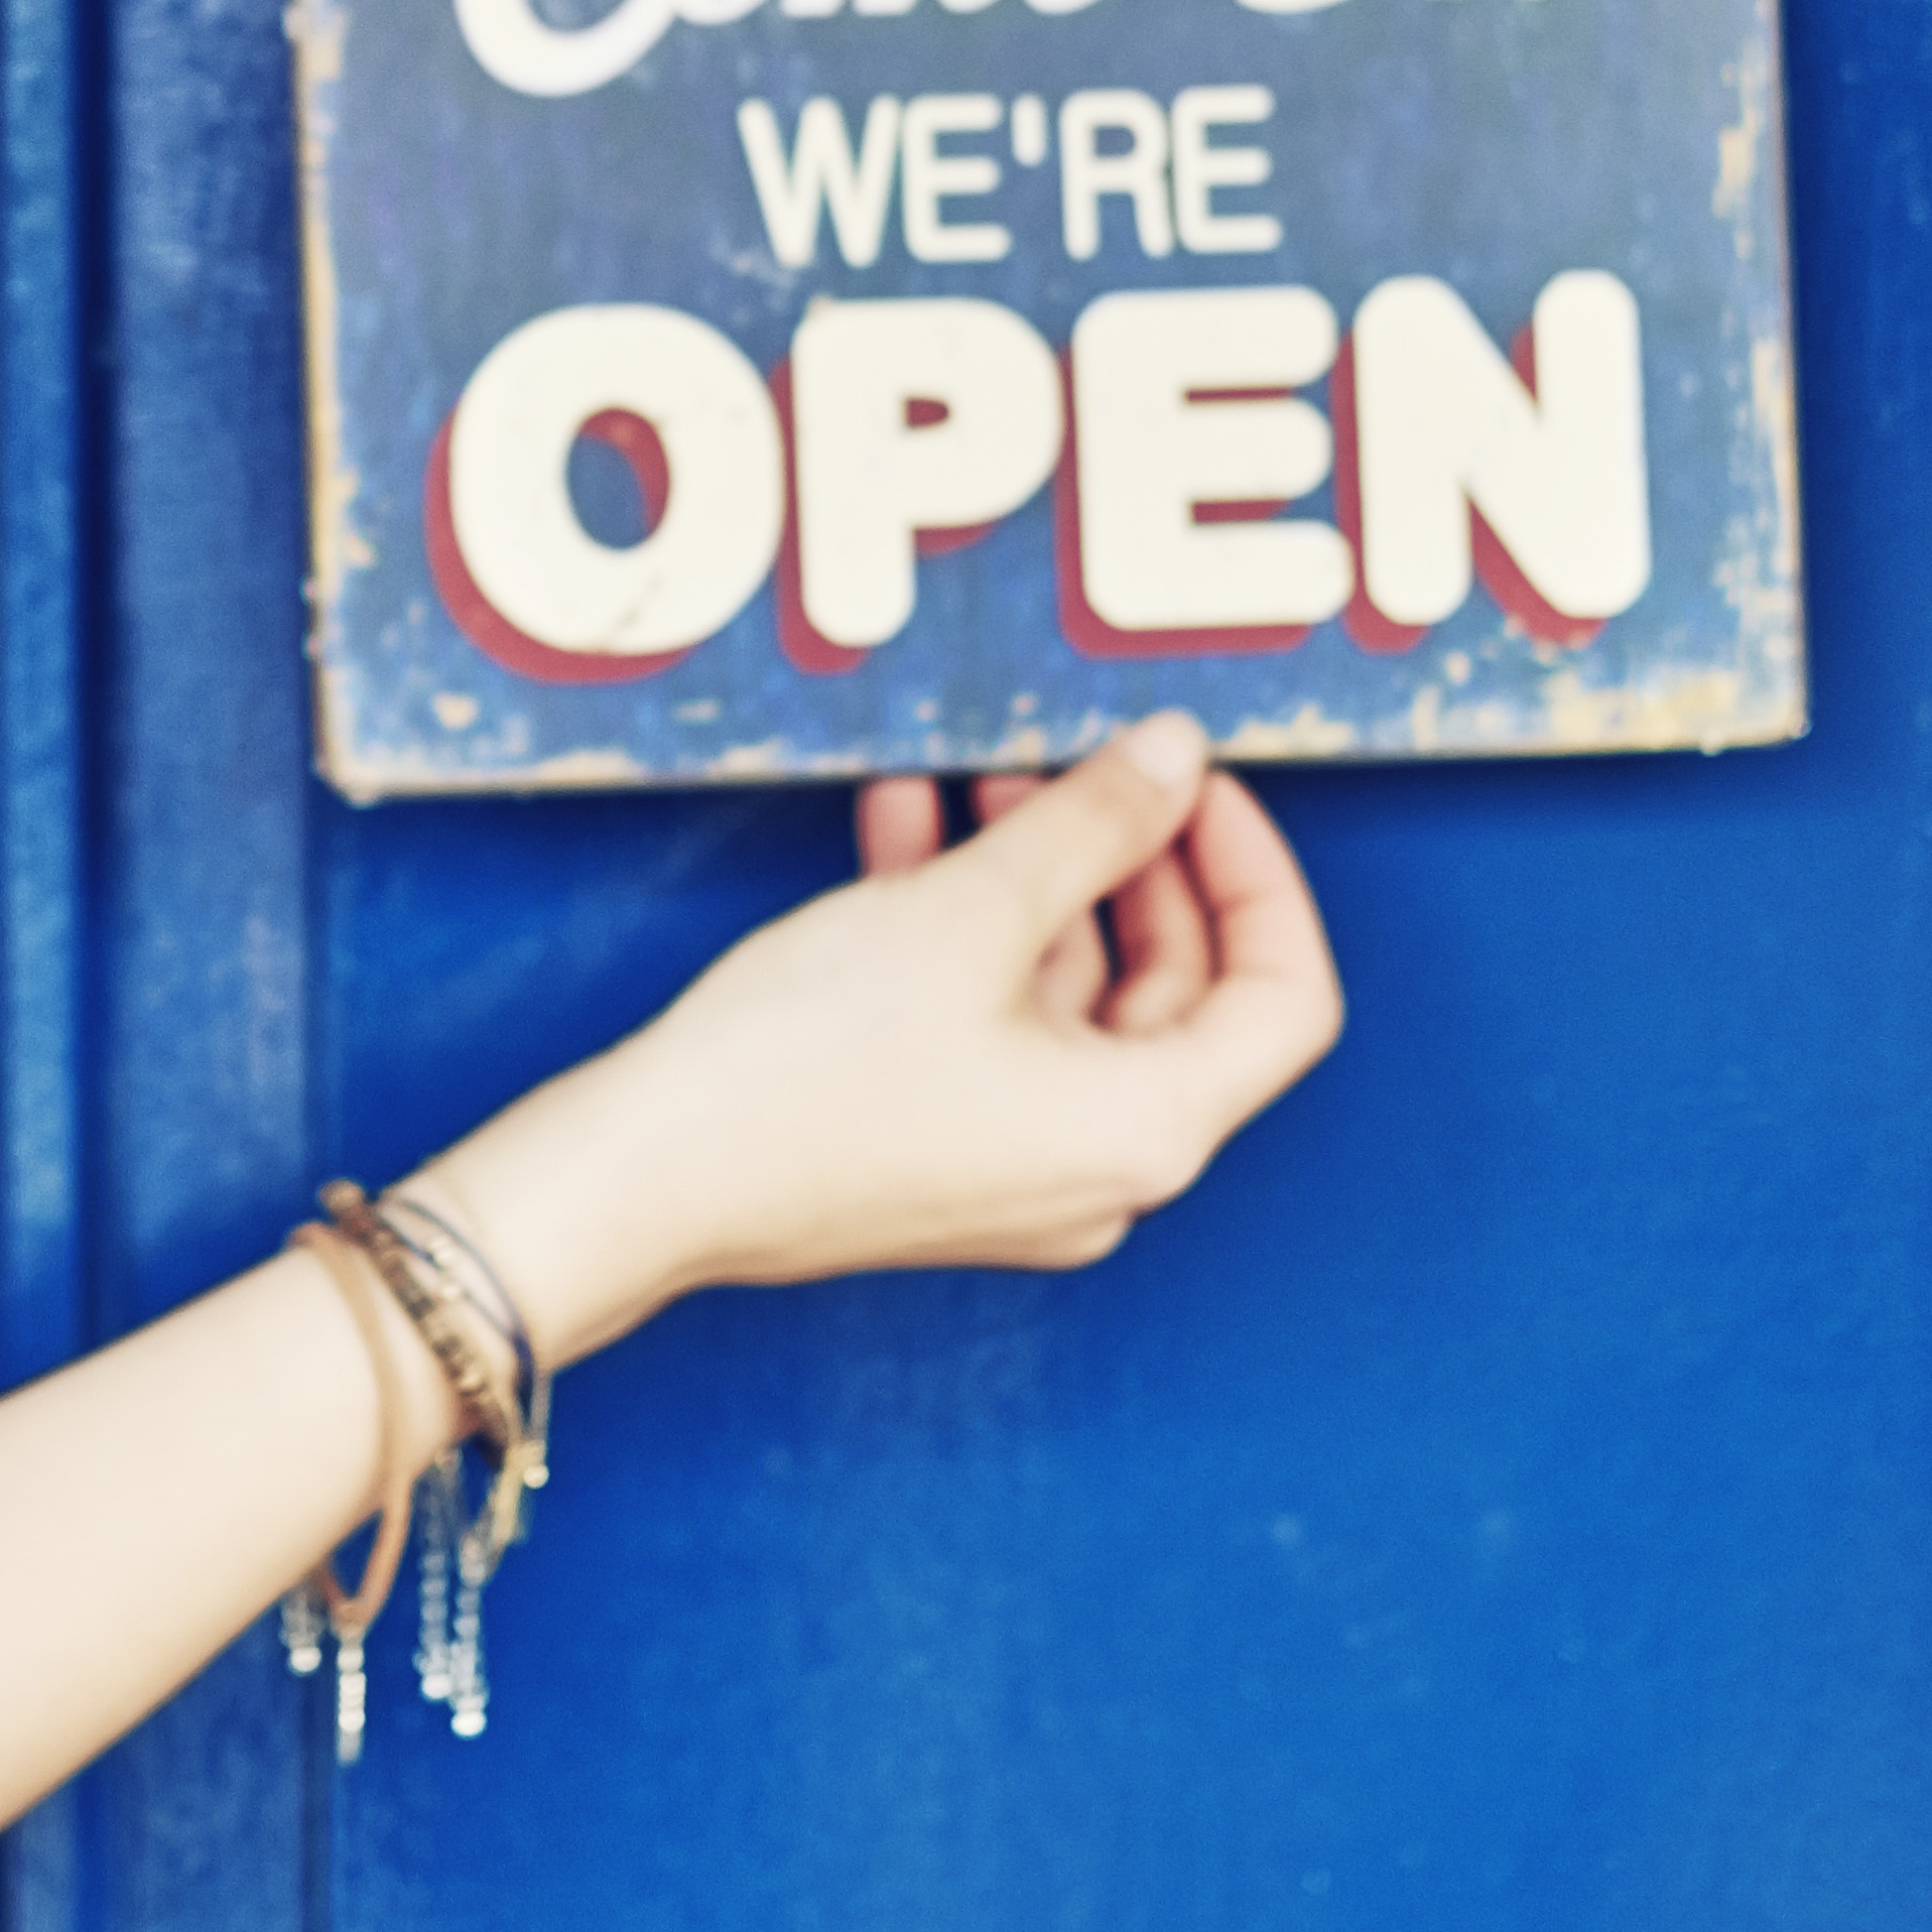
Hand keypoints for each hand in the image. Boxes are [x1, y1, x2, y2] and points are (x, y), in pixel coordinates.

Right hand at [422, 717, 1338, 1361]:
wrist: (647, 1176)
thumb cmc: (811, 1063)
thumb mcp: (969, 912)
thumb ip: (1093, 825)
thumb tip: (1176, 755)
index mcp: (1149, 1128)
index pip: (1284, 998)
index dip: (1258, 875)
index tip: (1199, 788)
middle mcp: (1103, 1171)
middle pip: (1179, 996)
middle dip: (1128, 861)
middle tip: (1083, 765)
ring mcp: (1017, 1174)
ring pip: (1067, 1001)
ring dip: (1031, 881)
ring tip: (972, 777)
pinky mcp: (936, 1159)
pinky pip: (989, 1029)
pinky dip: (964, 934)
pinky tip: (903, 832)